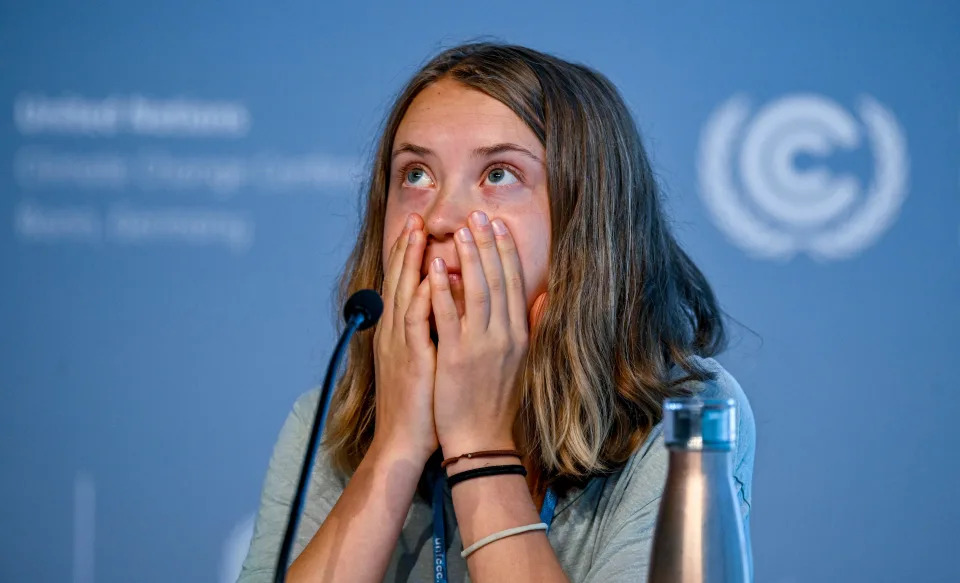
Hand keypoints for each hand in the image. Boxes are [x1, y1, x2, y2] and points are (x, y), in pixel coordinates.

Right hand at [371, 213, 437, 462]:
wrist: (404, 442)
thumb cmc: (422, 405)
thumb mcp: (427, 362)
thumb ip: (434, 333)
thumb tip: (447, 310)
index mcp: (401, 333)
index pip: (406, 285)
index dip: (412, 255)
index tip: (423, 228)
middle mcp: (395, 332)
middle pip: (400, 280)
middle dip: (407, 247)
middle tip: (417, 216)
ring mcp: (399, 343)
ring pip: (404, 291)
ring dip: (410, 260)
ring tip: (418, 231)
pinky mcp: (409, 358)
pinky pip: (414, 320)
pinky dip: (421, 295)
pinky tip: (429, 275)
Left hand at [430, 211, 529, 456]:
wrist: (484, 442)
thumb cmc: (500, 404)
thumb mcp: (526, 363)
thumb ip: (535, 327)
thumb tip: (546, 296)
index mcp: (519, 335)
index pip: (514, 283)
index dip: (505, 252)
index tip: (497, 226)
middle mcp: (504, 335)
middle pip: (497, 279)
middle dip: (487, 244)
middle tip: (478, 215)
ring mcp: (481, 345)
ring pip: (477, 290)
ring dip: (469, 257)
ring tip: (460, 230)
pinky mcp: (457, 357)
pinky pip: (449, 315)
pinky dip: (443, 288)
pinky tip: (436, 266)